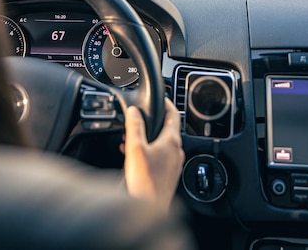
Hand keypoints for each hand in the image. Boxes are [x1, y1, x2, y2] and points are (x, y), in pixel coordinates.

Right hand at [120, 97, 184, 212]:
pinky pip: (160, 156)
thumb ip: (135, 126)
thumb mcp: (135, 148)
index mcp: (171, 141)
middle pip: (167, 129)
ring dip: (148, 138)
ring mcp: (173, 164)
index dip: (167, 103)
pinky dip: (149, 151)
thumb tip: (134, 110)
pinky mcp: (168, 175)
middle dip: (152, 123)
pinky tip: (134, 157)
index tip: (161, 97)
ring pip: (162, 143)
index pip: (174, 114)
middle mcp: (176, 151)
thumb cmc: (145, 182)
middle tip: (139, 120)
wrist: (148, 210)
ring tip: (131, 140)